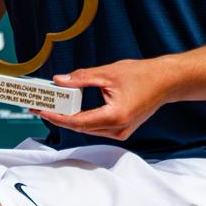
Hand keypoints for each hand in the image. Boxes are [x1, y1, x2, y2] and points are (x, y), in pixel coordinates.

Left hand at [40, 59, 162, 139]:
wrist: (165, 82)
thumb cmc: (141, 75)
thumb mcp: (108, 73)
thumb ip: (82, 78)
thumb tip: (59, 81)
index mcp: (115, 116)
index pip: (78, 121)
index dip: (56, 117)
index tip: (40, 111)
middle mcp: (118, 129)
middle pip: (81, 127)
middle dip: (59, 117)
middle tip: (40, 106)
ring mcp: (121, 132)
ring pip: (88, 129)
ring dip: (70, 118)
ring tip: (52, 106)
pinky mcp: (122, 130)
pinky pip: (97, 127)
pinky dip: (83, 119)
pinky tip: (71, 109)